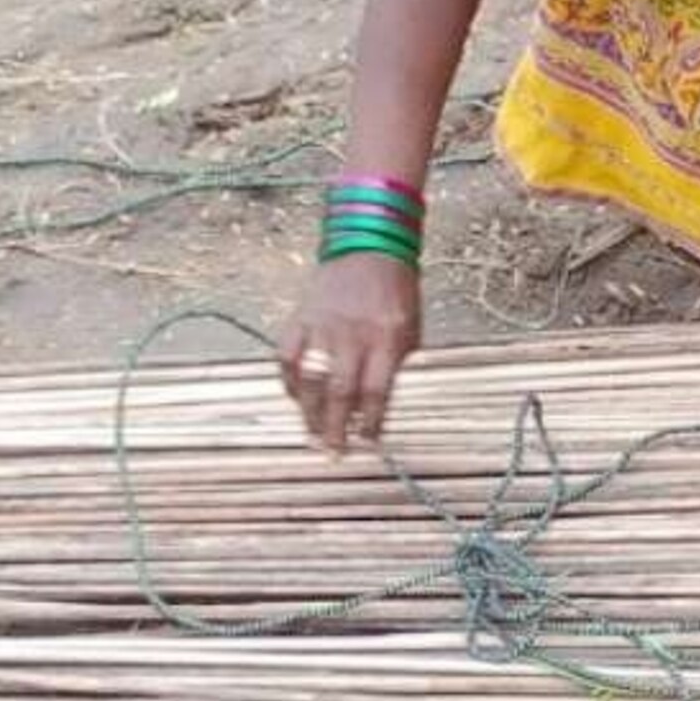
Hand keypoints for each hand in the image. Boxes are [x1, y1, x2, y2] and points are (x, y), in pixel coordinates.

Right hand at [285, 254, 421, 452]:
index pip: (375, 391)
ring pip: (311, 379)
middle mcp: (353, 334)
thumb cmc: (396, 292)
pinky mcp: (301, 317)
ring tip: (312, 436)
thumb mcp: (411, 328)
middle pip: (340, 391)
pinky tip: (296, 397)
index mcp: (387, 337)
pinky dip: (290, 381)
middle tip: (333, 452)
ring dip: (310, 412)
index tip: (368, 444)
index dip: (370, 423)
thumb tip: (380, 407)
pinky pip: (288, 356)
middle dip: (335, 427)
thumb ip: (396, 365)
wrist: (369, 248)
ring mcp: (323, 325)